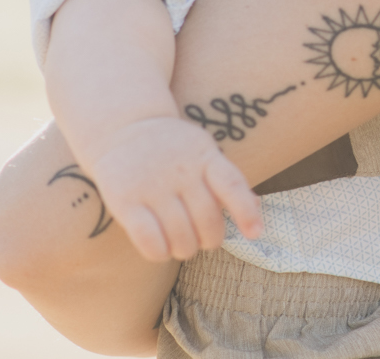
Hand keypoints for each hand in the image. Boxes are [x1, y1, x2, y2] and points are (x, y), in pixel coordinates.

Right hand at [86, 116, 264, 262]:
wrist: (122, 127)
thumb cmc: (172, 148)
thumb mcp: (202, 151)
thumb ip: (225, 178)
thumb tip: (257, 206)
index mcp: (204, 155)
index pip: (232, 184)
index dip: (246, 212)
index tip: (255, 234)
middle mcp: (181, 170)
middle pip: (207, 220)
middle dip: (210, 240)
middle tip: (204, 241)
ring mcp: (152, 184)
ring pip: (180, 236)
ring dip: (185, 249)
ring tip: (183, 245)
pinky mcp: (125, 199)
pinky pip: (149, 239)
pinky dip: (160, 253)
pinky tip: (161, 250)